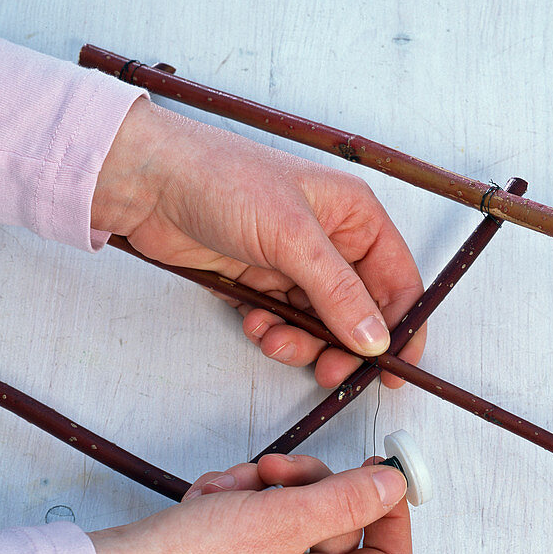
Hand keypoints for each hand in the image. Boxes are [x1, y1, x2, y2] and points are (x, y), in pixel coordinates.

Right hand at [89, 454, 410, 553]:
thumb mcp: (278, 522)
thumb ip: (343, 502)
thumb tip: (395, 487)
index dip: (390, 513)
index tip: (372, 468)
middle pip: (334, 528)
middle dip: (303, 485)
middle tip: (271, 468)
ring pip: (288, 517)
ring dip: (259, 490)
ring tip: (224, 488)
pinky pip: (250, 524)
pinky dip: (230, 502)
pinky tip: (204, 500)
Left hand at [91, 98, 426, 388]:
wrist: (149, 183)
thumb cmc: (222, 181)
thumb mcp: (293, 237)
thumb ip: (338, 292)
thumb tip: (375, 338)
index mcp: (354, 215)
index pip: (398, 281)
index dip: (403, 327)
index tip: (394, 368)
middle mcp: (330, 240)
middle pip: (360, 312)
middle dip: (343, 346)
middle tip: (328, 372)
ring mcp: (294, 263)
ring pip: (319, 325)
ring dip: (301, 343)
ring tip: (274, 340)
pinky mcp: (261, 281)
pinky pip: (283, 323)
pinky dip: (272, 333)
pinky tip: (252, 322)